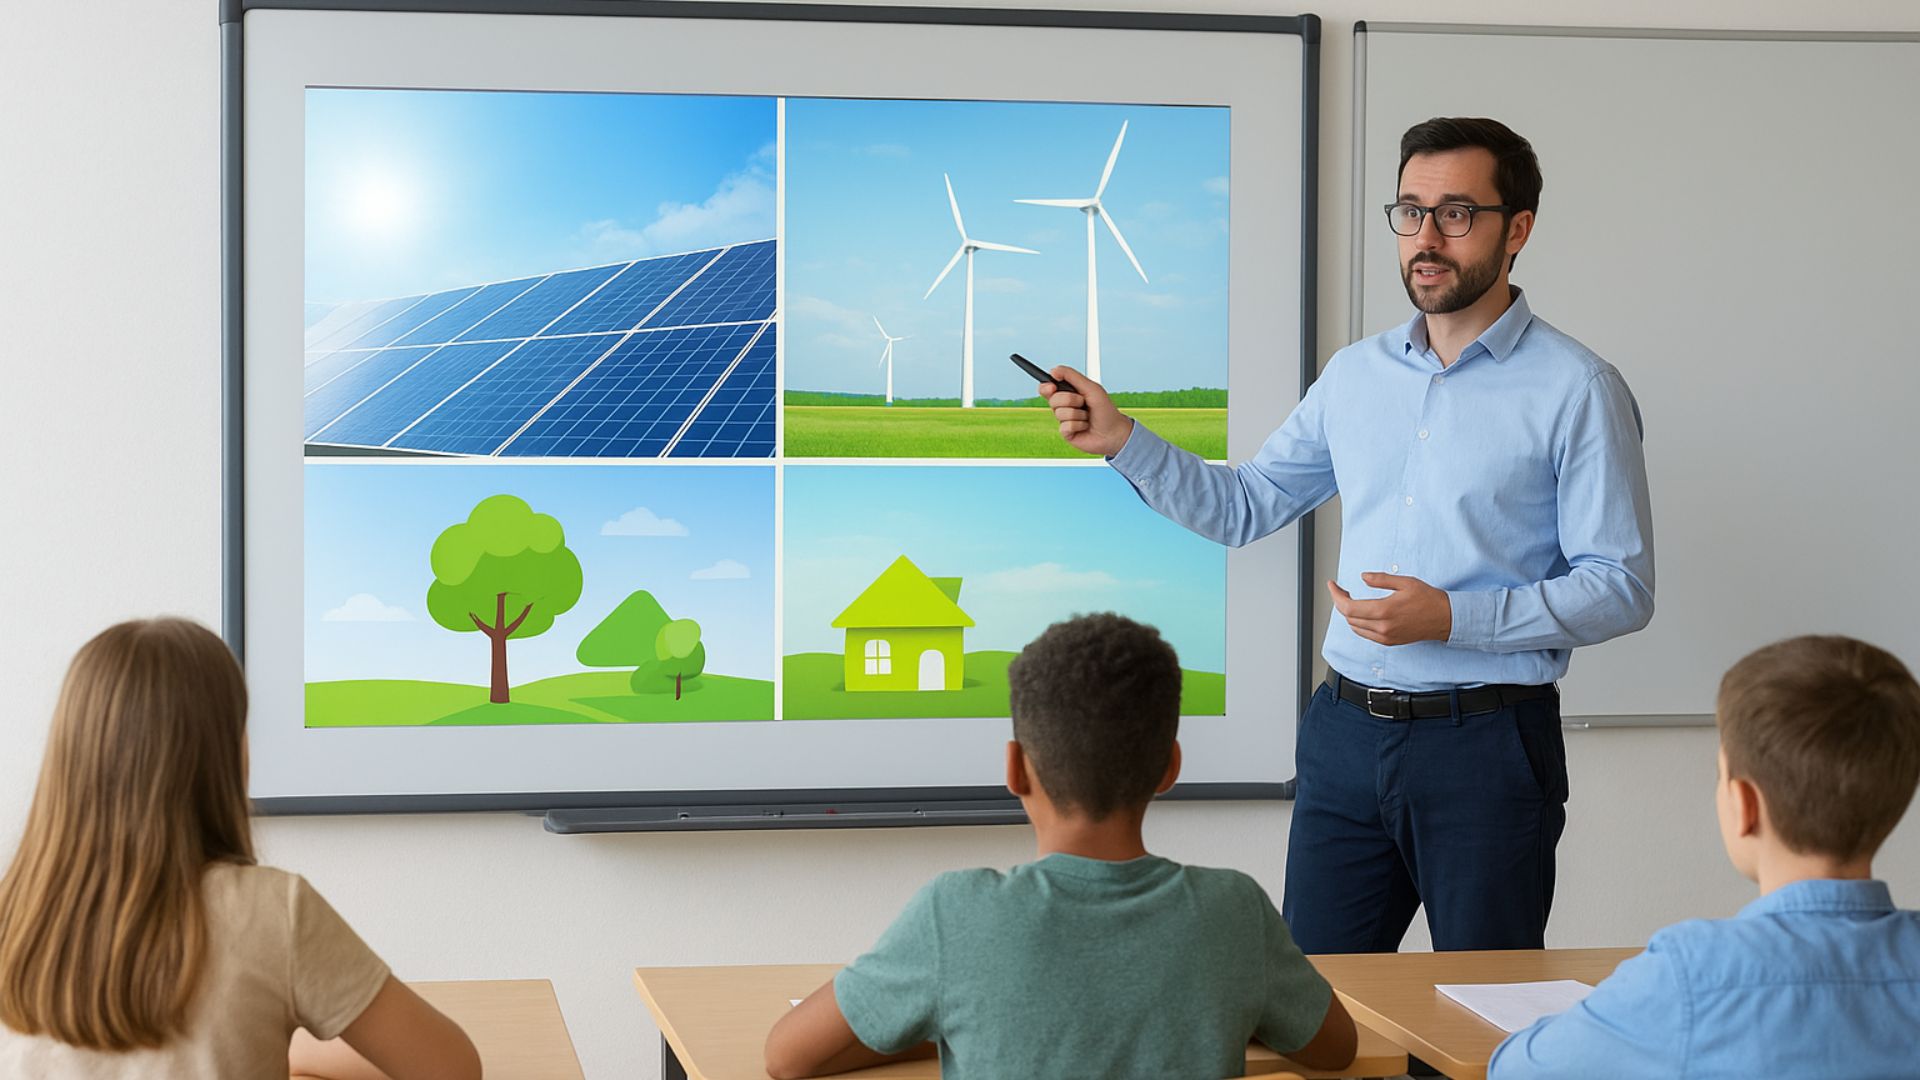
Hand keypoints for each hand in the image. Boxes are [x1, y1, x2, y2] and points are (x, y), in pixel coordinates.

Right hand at [1040, 365, 1132, 456]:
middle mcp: (1064, 406)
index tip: (1051, 386)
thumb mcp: (1091, 388)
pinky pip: (1065, 426)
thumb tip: (1053, 370)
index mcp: (1067, 393)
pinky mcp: (1066, 433)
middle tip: (1083, 403)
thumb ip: (1072, 376)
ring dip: (1078, 414)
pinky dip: (1078, 425)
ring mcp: (1064, 420)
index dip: (1046, 387)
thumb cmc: (1105, 409)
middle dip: (1070, 400)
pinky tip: (1085, 427)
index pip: (1047, 388)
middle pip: (1053, 399)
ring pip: (1060, 413)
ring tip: (1087, 417)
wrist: (1114, 432)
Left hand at [1328, 573, 1451, 645]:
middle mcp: (1383, 627)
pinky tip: (1361, 613)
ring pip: (1355, 627)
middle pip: (1349, 618)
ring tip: (1350, 599)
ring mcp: (1385, 637)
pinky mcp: (1389, 642)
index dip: (1336, 596)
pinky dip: (1357, 623)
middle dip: (1340, 602)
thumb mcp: (1405, 582)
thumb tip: (1363, 577)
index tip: (1332, 585)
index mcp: (1384, 611)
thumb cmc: (1428, 599)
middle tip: (1341, 590)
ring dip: (1348, 614)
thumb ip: (1381, 579)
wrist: (1445, 619)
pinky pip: (1365, 634)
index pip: (1348, 607)